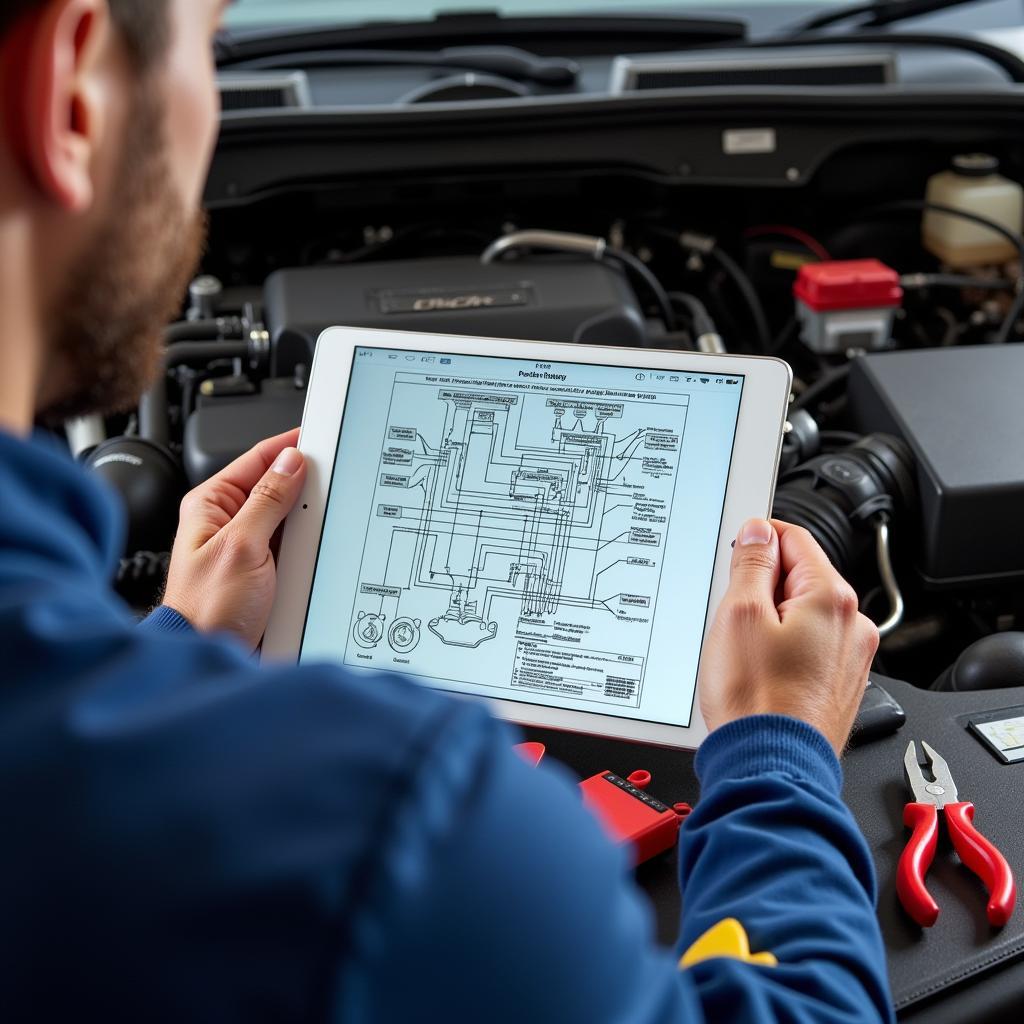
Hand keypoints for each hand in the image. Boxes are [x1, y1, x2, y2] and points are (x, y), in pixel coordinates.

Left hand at [161, 429, 306, 651]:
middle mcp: (228, 521)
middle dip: (305, 486)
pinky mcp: (265, 568)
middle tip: (334, 482)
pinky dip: (310, 544)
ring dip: (309, 519)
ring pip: (290, 517)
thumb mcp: (243, 545)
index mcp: (211, 504)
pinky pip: (294, 545)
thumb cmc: (207, 608)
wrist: (209, 654)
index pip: (258, 458)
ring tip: (326, 519)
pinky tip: (322, 545)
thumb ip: (268, 501)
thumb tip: (291, 463)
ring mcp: (248, 545)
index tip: (323, 438)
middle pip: (278, 486)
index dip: (291, 446)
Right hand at [698, 518, 878, 754]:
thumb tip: (758, 533)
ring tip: (743, 652)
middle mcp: (852, 625)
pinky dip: (781, 650)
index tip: (734, 553)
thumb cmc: (757, 701)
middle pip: (798, 578)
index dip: (756, 541)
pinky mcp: (838, 684)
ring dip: (769, 622)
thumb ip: (750, 564)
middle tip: (731, 616)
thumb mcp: (739, 616)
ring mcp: (849, 658)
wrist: (772, 766)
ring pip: (800, 615)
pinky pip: (807, 647)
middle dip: (760, 588)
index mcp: (831, 598)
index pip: (792, 538)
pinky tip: (759, 673)